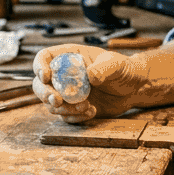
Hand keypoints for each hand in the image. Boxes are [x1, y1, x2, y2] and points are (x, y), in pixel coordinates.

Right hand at [32, 44, 148, 122]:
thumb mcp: (116, 64)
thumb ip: (103, 68)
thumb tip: (90, 76)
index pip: (44, 57)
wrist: (133, 88)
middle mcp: (64, 75)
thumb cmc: (124, 69)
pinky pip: (65, 116)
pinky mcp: (74, 108)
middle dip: (45, 94)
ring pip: (51, 104)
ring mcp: (68, 93)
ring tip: (86, 106)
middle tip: (57, 101)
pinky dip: (75, 117)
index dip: (40, 66)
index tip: (46, 77)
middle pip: (40, 84)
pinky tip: (91, 112)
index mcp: (69, 56)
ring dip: (64, 108)